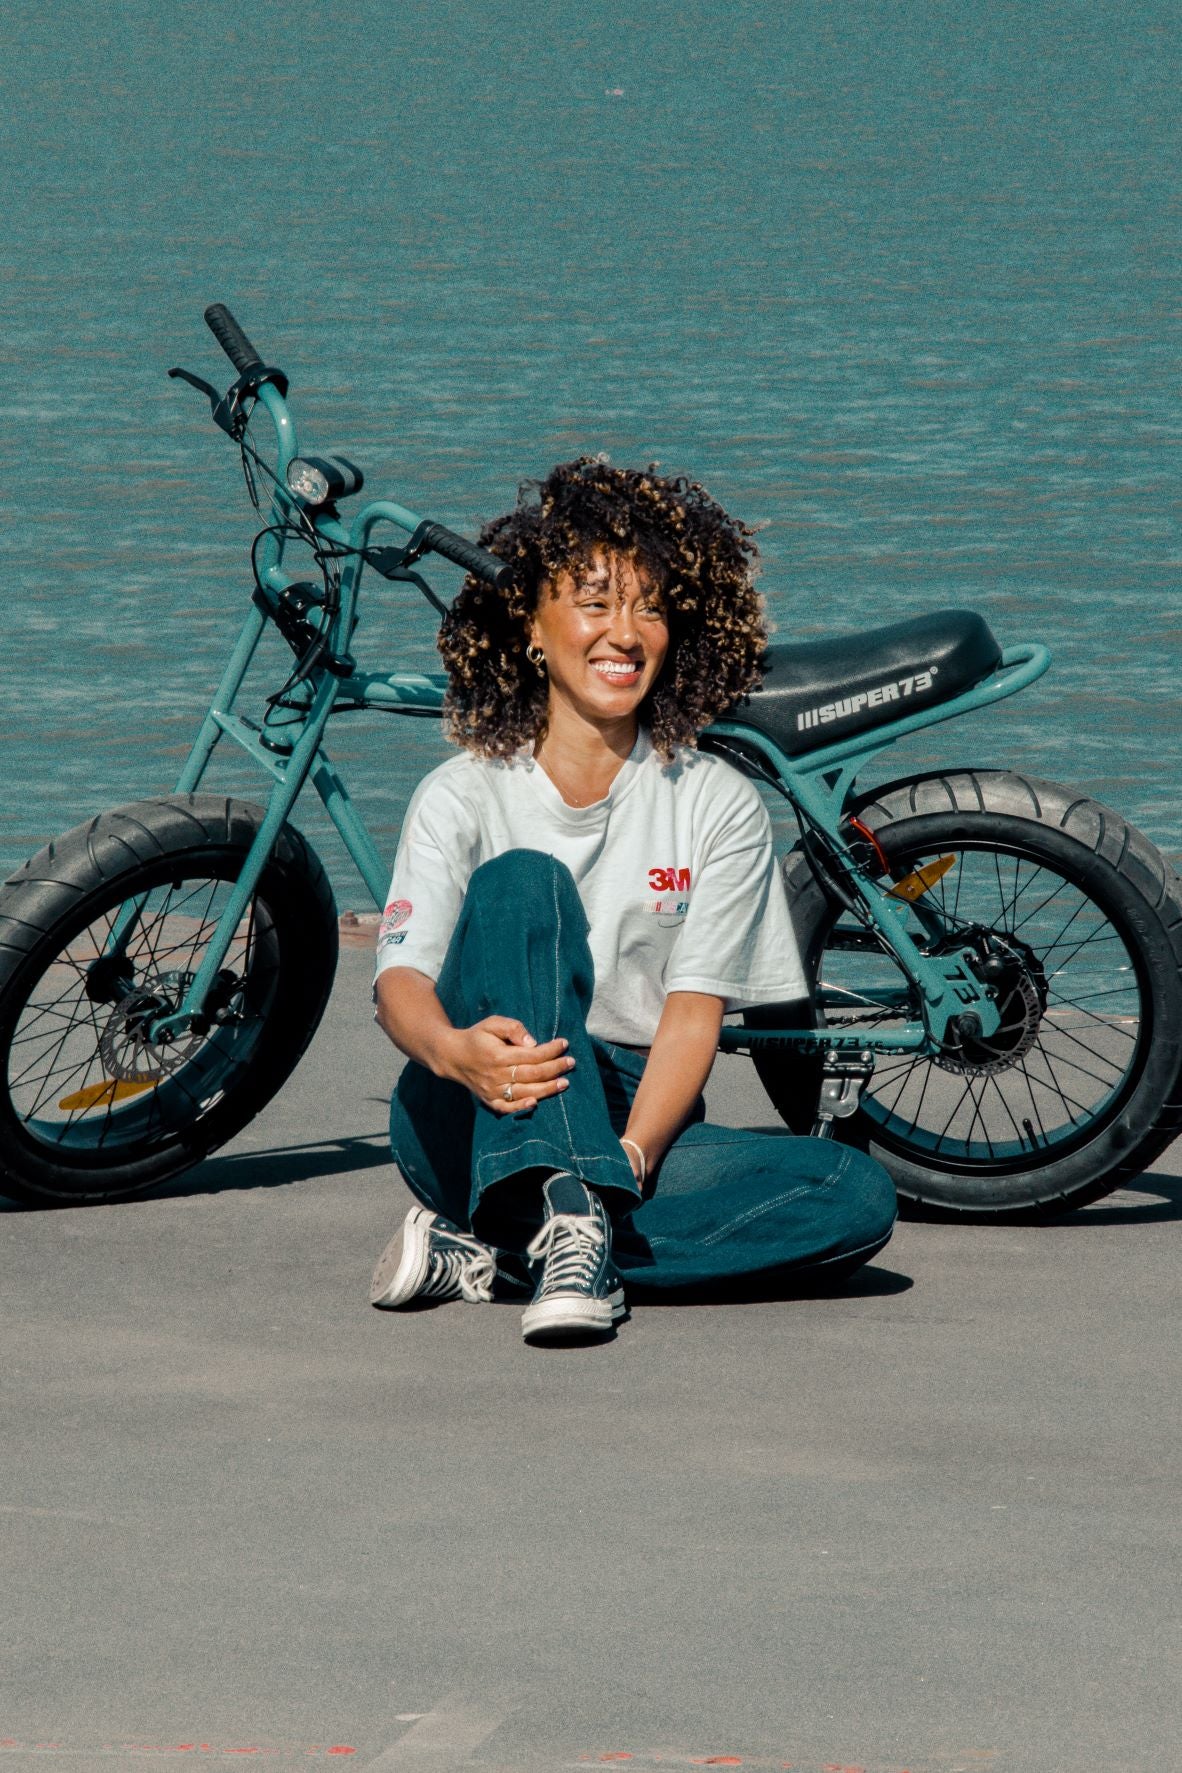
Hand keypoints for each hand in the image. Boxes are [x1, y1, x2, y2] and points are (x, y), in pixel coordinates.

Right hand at [443, 1016, 574, 1113]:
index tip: (564, 1043)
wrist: (453, 1056)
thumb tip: (533, 1042)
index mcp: (497, 1054)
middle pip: (532, 1074)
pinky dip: (521, 1108)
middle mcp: (495, 1075)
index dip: (550, 1050)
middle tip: (571, 1062)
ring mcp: (492, 1090)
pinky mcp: (489, 1100)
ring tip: (565, 1083)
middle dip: (555, 1068)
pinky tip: (537, 1103)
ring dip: (547, 1089)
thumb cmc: (477, 1036)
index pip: (531, 1055)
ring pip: (524, 1092)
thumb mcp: (492, 1023)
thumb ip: (513, 1028)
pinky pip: (507, 1108)